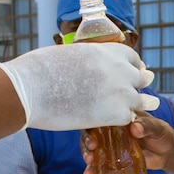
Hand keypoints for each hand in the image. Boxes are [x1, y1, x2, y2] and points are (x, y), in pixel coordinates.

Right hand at [0, 43, 153, 130]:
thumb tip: (80, 64)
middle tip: (140, 88)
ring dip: (136, 104)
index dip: (133, 66)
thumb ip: (86, 60)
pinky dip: (123, 120)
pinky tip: (120, 123)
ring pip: (139, 100)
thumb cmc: (38, 70)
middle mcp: (119, 68)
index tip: (132, 71)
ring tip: (143, 108)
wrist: (30, 89)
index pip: (132, 57)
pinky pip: (128, 117)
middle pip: (140, 78)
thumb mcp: (69, 54)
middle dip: (138, 83)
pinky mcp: (116, 113)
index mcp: (107, 50)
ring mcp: (120, 91)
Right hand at [82, 112, 173, 173]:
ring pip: (94, 151)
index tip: (92, 137)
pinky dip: (96, 171)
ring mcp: (112, 147)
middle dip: (87, 145)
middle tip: (90, 153)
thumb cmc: (161, 133)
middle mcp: (111, 132)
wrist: (168, 151)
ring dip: (89, 160)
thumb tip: (135, 128)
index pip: (99, 119)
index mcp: (118, 118)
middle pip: (92, 136)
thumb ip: (146, 126)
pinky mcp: (115, 160)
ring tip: (89, 170)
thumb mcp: (156, 126)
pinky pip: (102, 165)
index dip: (91, 127)